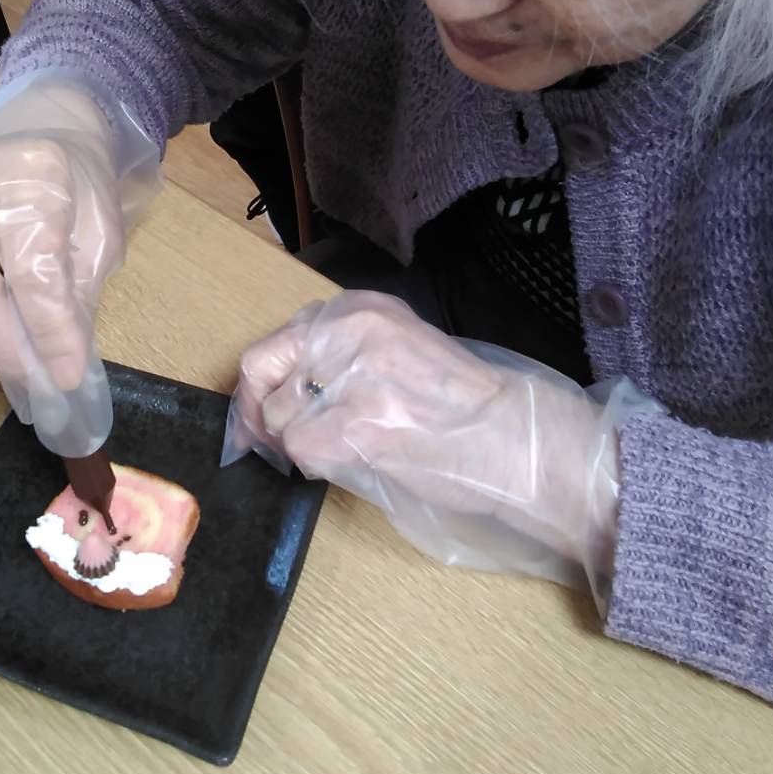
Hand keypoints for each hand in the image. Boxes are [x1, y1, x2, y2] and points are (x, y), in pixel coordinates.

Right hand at [0, 74, 160, 455]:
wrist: (40, 119)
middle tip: (30, 377)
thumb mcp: (101, 230)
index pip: (34, 275)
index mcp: (35, 181)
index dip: (50, 335)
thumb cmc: (80, 175)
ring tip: (7, 353)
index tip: (66, 377)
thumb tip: (59, 360)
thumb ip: (78, 292)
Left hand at [225, 292, 627, 594]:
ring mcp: (344, 377)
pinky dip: (318, 464)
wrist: (510, 437)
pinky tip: (356, 460)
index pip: (279, 340)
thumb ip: (343, 353)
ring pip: (277, 418)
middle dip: (263, 411)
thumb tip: (286, 385)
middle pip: (262, 373)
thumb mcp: (399, 347)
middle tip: (275, 440)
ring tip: (349, 445)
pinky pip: (298, 450)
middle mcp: (346, 331)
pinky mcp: (347, 425)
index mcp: (358, 309)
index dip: (267, 381)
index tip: (267, 405)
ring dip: (301, 442)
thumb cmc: (462, 402)